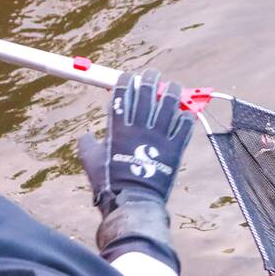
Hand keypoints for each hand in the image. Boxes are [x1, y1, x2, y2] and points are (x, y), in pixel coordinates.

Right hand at [78, 69, 194, 214]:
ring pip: (169, 106)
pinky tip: (186, 114)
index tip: (129, 76)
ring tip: (174, 86)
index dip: (126, 82)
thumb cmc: (109, 183)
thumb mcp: (89, 161)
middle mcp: (140, 126)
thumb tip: (87, 136)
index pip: (122, 95)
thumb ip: (88, 144)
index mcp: (118, 126)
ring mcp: (159, 136)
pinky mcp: (174, 149)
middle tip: (153, 74)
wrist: (133, 201)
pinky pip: (184, 128)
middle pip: (148, 94)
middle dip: (150, 80)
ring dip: (172, 93)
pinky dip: (185, 118)